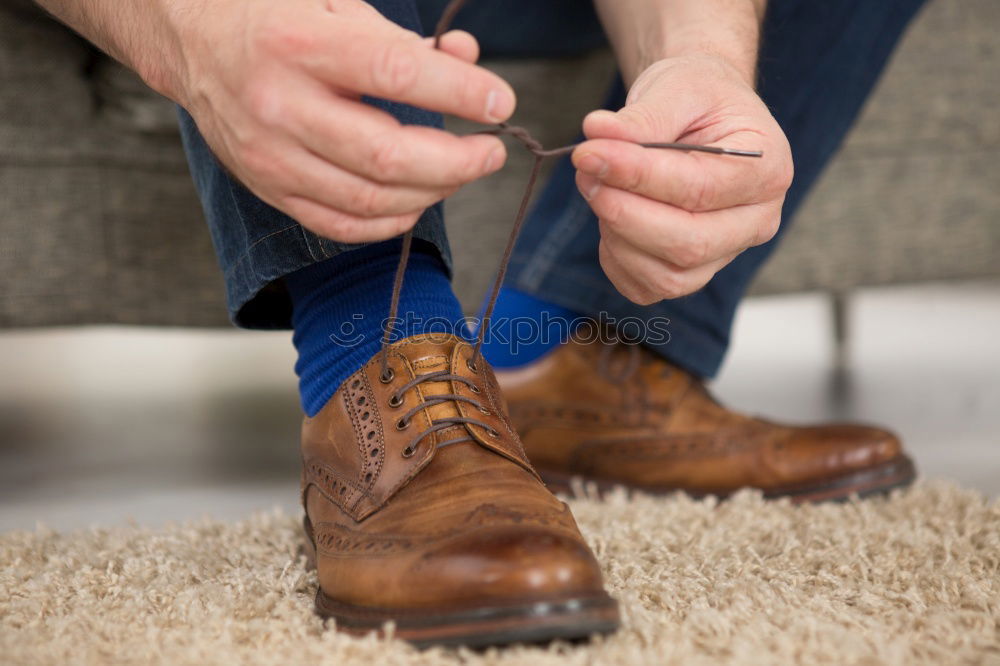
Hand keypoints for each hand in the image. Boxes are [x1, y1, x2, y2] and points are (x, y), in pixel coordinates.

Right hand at [169, 0, 514, 241]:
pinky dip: (389, 221)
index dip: (459, 93)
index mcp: (299, 45)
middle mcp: (280, 105)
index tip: (501, 102)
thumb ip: (403, 39)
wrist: (193, 41)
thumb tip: (468, 61)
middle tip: (490, 152)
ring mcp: (272, 155)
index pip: (395, 75)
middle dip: (456, 162)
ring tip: (459, 172)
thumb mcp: (336, 3)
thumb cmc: (275, 16)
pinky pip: (340, 224)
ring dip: (432, 193)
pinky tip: (416, 202)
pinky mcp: (268, 188)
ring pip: (369, 199)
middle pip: (387, 157)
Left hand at [572, 55, 792, 303]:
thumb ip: (642, 116)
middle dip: (624, 213)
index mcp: (766, 169)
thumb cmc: (696, 98)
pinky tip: (609, 218)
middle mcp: (756, 221)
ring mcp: (726, 254)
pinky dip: (616, 259)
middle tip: (586, 172)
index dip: (637, 176)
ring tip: (599, 187)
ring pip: (668, 276)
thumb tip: (597, 134)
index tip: (588, 153)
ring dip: (617, 236)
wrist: (701, 114)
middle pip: (689, 244)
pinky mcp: (691, 273)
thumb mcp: (676, 87)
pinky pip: (646, 287)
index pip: (699, 189)